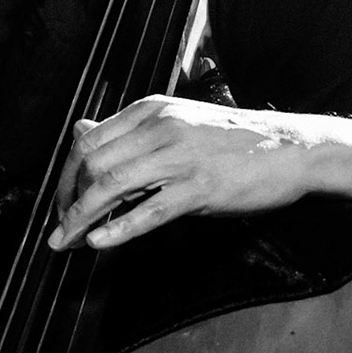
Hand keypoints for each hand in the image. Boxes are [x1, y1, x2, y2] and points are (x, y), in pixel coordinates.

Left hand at [46, 96, 322, 250]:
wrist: (291, 147)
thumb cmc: (233, 141)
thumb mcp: (177, 123)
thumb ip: (128, 132)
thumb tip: (79, 131)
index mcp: (152, 110)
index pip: (89, 141)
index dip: (66, 177)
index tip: (60, 203)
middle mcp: (161, 128)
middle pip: (92, 163)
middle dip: (67, 200)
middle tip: (60, 228)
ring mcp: (180, 157)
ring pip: (112, 185)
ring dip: (81, 217)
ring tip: (65, 240)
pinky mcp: (201, 187)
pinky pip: (149, 210)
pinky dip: (118, 228)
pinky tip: (98, 242)